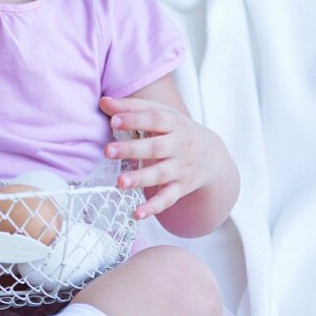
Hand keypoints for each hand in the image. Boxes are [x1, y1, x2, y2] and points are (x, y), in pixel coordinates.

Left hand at [99, 95, 223, 219]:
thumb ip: (132, 107)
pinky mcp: (180, 188)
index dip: (134, 119)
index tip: (113, 121)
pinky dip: (153, 207)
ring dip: (140, 179)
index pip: (154, 119)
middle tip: (107, 151)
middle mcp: (179, 146)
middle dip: (132, 149)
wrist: (212, 156)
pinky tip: (137, 213)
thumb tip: (103, 102)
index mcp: (173, 123)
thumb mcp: (161, 113)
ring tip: (120, 181)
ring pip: (160, 174)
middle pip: (155, 148)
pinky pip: (167, 199)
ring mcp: (180, 169)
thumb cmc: (176, 130)